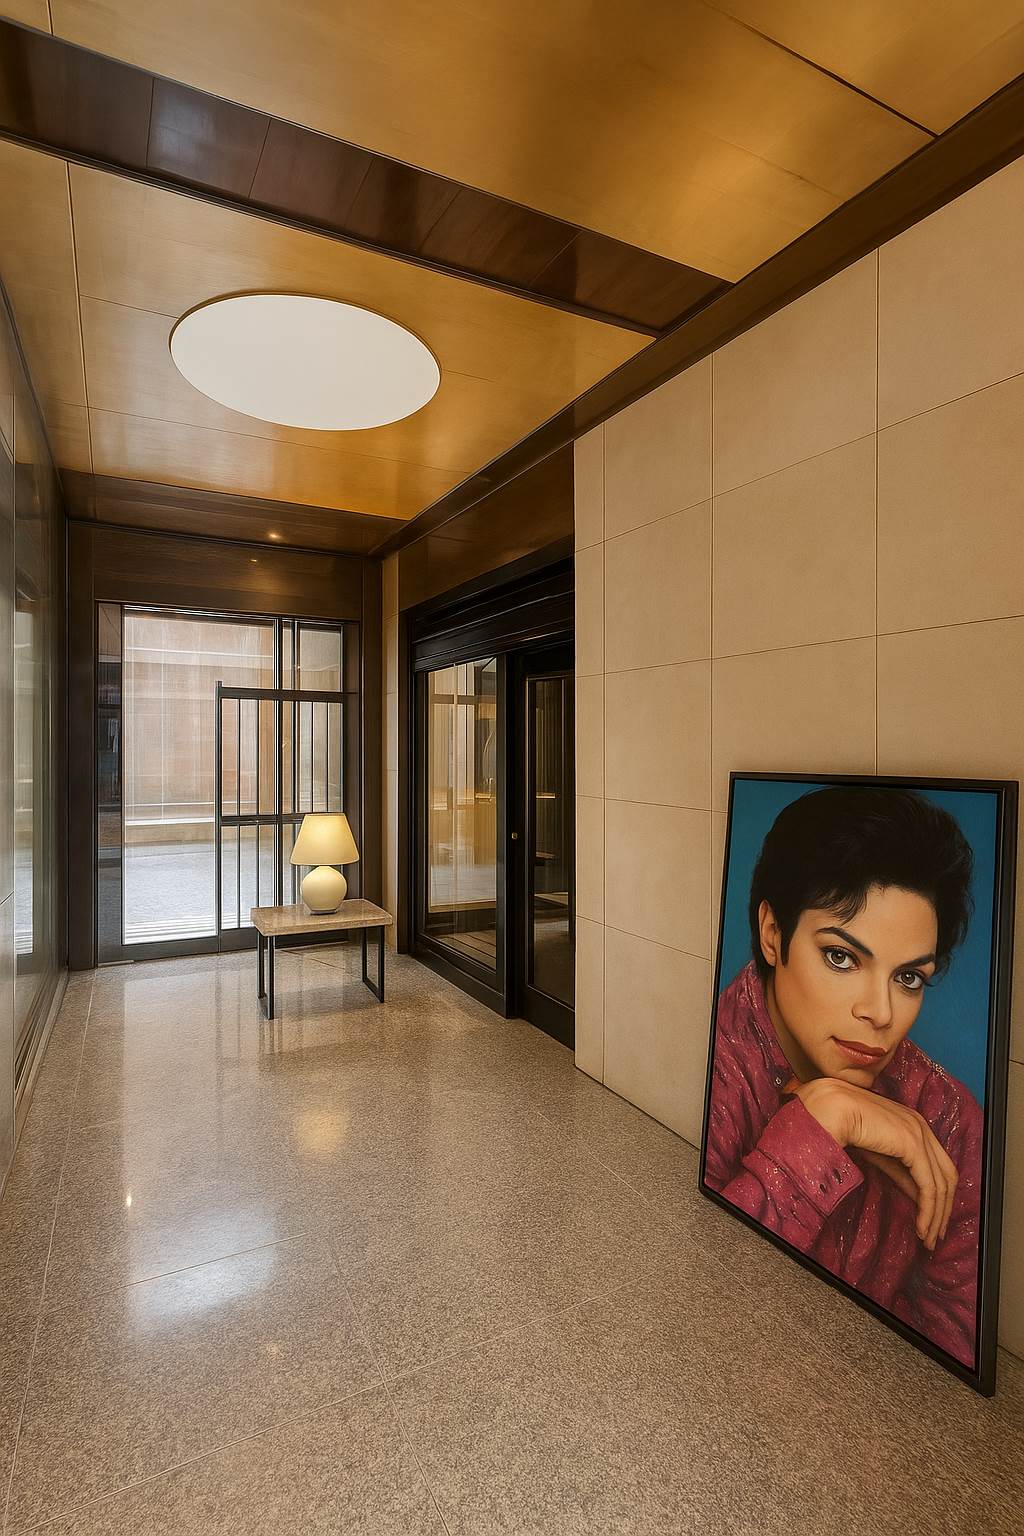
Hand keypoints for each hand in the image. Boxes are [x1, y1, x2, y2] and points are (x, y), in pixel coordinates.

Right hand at [793, 1077, 956, 1250]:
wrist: (831, 1108)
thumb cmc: (845, 1126)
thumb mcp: (880, 1155)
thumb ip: (901, 1173)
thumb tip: (919, 1199)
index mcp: (915, 1125)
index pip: (941, 1166)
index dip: (941, 1197)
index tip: (934, 1221)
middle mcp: (923, 1127)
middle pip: (948, 1176)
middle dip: (944, 1209)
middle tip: (935, 1236)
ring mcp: (920, 1135)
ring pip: (942, 1185)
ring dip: (936, 1216)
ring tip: (927, 1238)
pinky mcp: (913, 1145)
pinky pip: (929, 1186)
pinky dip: (928, 1211)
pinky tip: (921, 1227)